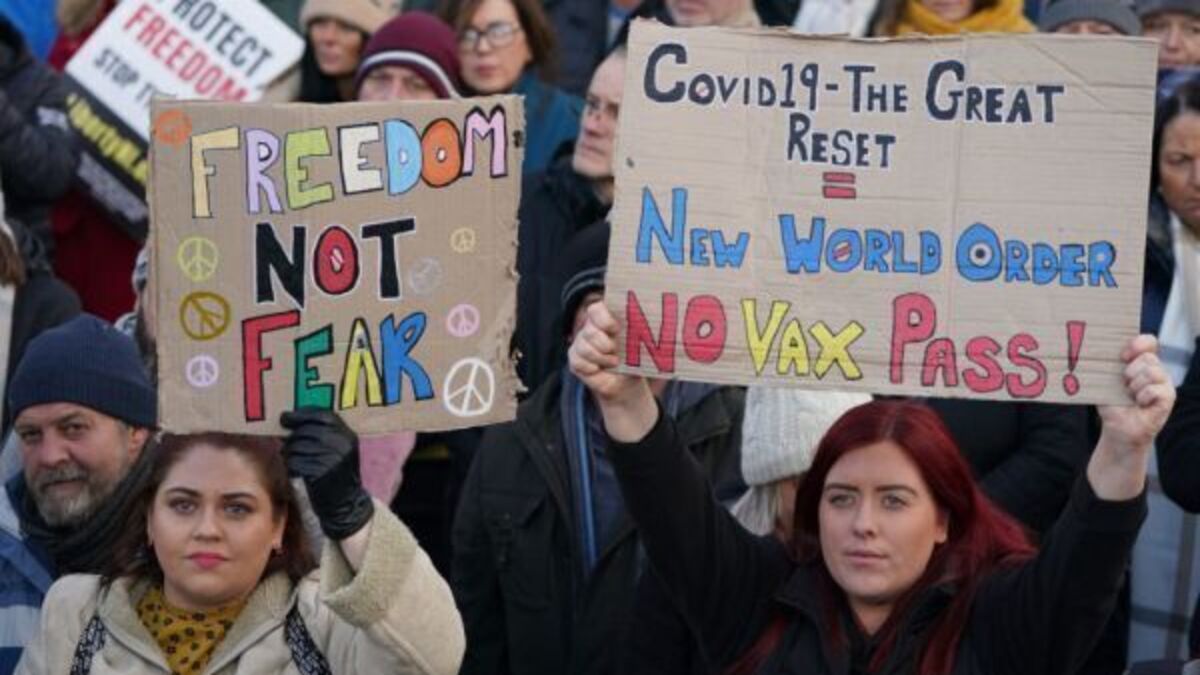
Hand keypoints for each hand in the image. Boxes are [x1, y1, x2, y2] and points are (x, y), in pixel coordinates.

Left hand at [281, 408, 373, 539]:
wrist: (345, 505)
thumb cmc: (338, 474)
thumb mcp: (339, 450)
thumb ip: (323, 433)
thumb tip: (289, 418)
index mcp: (347, 436)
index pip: (322, 416)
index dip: (301, 415)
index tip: (286, 418)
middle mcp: (340, 445)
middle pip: (305, 431)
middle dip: (292, 437)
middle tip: (287, 444)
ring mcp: (329, 459)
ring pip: (296, 446)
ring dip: (290, 453)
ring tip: (298, 461)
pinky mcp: (316, 473)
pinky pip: (294, 463)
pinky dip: (291, 466)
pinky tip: (299, 471)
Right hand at [568, 301, 646, 404]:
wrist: (627, 382)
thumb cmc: (635, 359)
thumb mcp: (640, 347)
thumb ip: (639, 336)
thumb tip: (645, 331)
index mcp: (607, 318)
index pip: (596, 310)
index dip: (604, 319)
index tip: (616, 329)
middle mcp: (591, 327)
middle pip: (590, 330)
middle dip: (604, 343)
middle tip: (615, 350)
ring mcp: (581, 343)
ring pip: (583, 347)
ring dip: (601, 358)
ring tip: (614, 362)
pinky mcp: (575, 359)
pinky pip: (577, 361)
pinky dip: (591, 367)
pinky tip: (599, 369)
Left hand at [1089, 335, 1175, 499]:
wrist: (1118, 429)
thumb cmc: (1111, 402)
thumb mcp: (1105, 380)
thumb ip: (1104, 365)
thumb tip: (1086, 350)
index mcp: (1141, 361)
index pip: (1148, 342)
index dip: (1138, 344)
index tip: (1122, 356)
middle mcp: (1156, 370)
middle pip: (1148, 358)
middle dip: (1130, 372)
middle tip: (1124, 385)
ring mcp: (1164, 384)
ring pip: (1152, 372)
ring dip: (1135, 386)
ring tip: (1131, 396)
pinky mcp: (1168, 398)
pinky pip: (1155, 390)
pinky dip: (1142, 397)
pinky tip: (1139, 404)